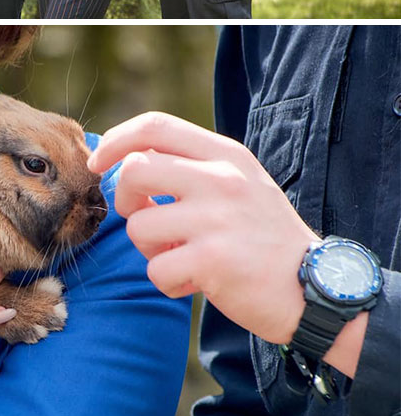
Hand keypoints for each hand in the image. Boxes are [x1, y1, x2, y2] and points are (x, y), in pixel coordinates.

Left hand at [87, 112, 319, 344]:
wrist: (317, 289)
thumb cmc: (265, 236)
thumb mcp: (240, 183)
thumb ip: (192, 166)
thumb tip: (126, 160)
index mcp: (226, 156)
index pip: (156, 126)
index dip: (116, 139)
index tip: (98, 161)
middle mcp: (222, 180)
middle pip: (135, 170)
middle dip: (126, 199)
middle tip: (145, 216)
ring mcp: (217, 219)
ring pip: (139, 225)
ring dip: (150, 249)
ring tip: (182, 256)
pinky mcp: (213, 261)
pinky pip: (156, 270)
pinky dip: (167, 281)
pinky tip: (196, 281)